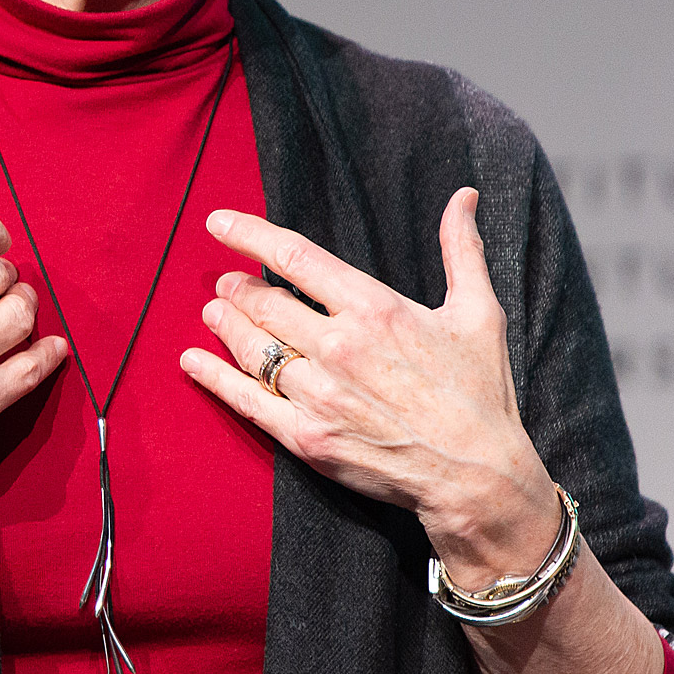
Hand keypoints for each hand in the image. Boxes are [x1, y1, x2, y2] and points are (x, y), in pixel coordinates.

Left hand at [178, 187, 559, 586]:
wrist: (477, 476)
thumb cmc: (480, 393)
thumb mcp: (479, 312)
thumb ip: (462, 250)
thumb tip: (463, 197)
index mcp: (374, 309)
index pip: (294, 257)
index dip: (250, 235)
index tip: (220, 223)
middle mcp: (339, 347)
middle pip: (264, 303)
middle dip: (238, 288)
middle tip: (227, 283)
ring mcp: (318, 394)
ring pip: (251, 348)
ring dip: (225, 324)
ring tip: (214, 312)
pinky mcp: (307, 437)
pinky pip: (246, 401)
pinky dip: (213, 377)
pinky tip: (192, 361)